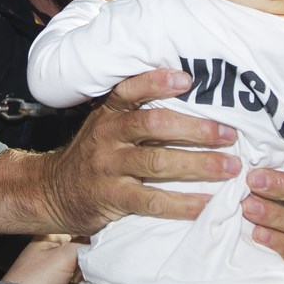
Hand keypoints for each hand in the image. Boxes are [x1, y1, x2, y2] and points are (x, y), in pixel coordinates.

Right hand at [0, 69, 240, 234]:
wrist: (52, 191)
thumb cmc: (95, 153)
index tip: (189, 79)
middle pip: (154, 125)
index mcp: (110, 112)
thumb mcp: (107, 124)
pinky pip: (152, 200)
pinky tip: (207, 204)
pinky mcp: (111, 198)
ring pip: (157, 162)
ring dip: (199, 165)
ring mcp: (108, 167)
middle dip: (196, 129)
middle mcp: (108, 135)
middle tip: (230, 134)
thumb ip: (139, 112)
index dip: (158, 82)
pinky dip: (182, 203)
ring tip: (231, 167)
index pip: (131, 89)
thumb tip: (194, 96)